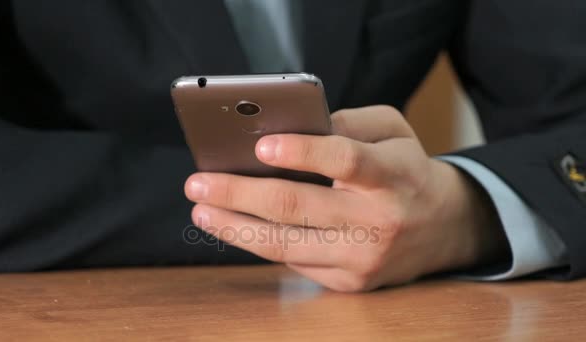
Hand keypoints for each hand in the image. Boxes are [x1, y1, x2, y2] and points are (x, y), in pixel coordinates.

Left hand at [184, 106, 508, 291]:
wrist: (443, 228)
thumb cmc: (407, 170)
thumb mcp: (392, 131)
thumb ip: (347, 121)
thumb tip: (290, 128)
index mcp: (393, 175)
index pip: (346, 160)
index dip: (303, 152)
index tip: (261, 145)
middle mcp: (378, 221)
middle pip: (298, 207)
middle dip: (240, 193)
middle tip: (199, 182)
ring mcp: (363, 258)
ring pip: (286, 244)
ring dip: (235, 227)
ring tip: (202, 210)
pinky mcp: (350, 282)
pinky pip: (294, 262)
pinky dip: (259, 244)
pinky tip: (235, 227)